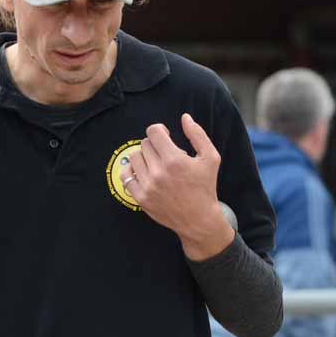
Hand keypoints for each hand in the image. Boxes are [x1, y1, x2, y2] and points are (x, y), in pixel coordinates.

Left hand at [121, 113, 233, 259]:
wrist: (198, 219)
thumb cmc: (205, 187)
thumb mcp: (210, 158)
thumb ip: (197, 135)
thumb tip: (185, 117)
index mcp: (175, 160)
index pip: (153, 132)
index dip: (159, 130)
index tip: (165, 136)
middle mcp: (158, 172)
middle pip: (144, 144)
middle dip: (154, 145)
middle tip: (165, 155)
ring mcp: (147, 186)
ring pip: (134, 158)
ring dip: (144, 157)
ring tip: (156, 164)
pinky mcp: (140, 197)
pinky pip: (125, 176)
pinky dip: (132, 171)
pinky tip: (144, 173)